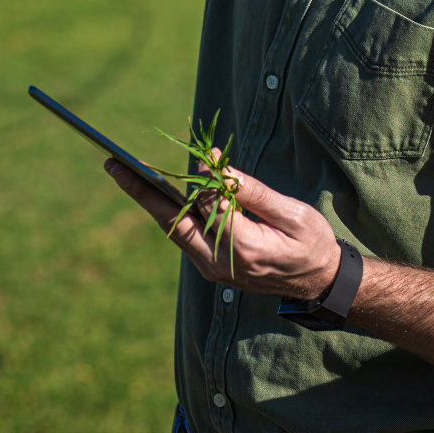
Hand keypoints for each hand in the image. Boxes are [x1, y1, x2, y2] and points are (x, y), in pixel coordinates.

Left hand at [104, 150, 341, 300]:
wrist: (320, 282)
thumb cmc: (311, 243)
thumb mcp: (292, 213)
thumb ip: (252, 191)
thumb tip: (215, 167)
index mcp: (242, 247)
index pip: (206, 203)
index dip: (201, 174)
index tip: (203, 151)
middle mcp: (218, 262)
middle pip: (172, 221)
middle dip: (141, 192)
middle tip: (112, 165)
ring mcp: (212, 268)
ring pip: (174, 228)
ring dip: (151, 200)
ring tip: (126, 172)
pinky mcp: (211, 265)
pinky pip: (186, 234)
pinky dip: (172, 210)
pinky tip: (160, 190)